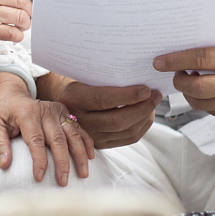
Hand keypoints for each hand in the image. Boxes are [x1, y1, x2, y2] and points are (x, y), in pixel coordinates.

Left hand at [0, 72, 93, 186]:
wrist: (11, 91)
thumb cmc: (2, 110)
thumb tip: (4, 164)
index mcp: (27, 114)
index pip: (35, 140)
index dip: (39, 160)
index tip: (39, 178)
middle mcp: (45, 111)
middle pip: (58, 139)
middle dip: (62, 162)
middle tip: (63, 182)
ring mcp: (57, 111)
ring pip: (72, 134)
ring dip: (79, 155)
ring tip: (83, 174)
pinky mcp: (64, 112)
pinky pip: (78, 128)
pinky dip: (86, 142)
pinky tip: (91, 156)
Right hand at [37, 72, 158, 148]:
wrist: (60, 97)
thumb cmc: (77, 80)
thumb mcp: (82, 72)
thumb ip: (103, 76)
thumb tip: (136, 71)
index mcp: (73, 98)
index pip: (103, 100)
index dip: (127, 96)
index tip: (146, 89)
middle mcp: (78, 120)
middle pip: (117, 121)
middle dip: (141, 108)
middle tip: (155, 94)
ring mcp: (88, 135)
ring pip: (125, 132)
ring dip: (144, 118)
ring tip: (153, 102)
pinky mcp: (99, 143)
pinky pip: (126, 139)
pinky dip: (141, 127)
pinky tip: (146, 114)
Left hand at [154, 35, 214, 121]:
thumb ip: (213, 45)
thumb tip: (178, 47)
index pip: (200, 59)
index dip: (175, 61)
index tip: (159, 61)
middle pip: (197, 87)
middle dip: (179, 81)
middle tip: (175, 74)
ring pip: (202, 103)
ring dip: (189, 93)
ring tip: (191, 81)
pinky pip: (213, 111)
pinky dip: (205, 101)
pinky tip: (207, 91)